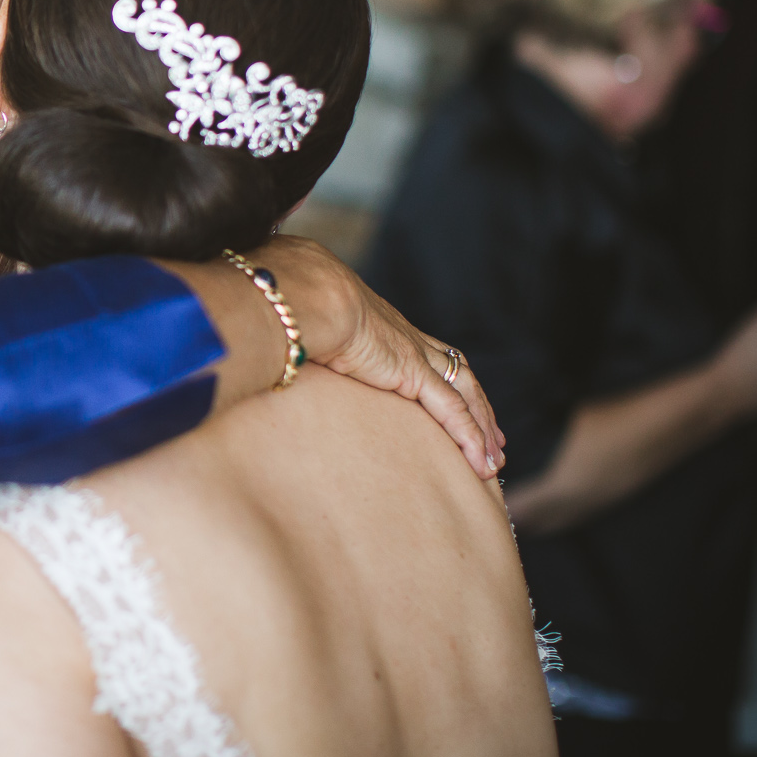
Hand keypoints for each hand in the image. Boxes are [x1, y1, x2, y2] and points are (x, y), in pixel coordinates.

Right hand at [255, 235, 506, 479]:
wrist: (299, 293)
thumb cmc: (285, 299)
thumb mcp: (292, 319)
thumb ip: (290, 332)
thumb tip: (262, 337)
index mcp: (377, 323)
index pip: (422, 351)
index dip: (443, 374)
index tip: (454, 397)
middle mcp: (402, 336)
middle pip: (455, 371)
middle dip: (476, 404)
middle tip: (492, 435)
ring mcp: (411, 353)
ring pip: (464, 392)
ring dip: (483, 425)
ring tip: (494, 459)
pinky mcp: (411, 373)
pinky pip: (452, 411)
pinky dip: (471, 437)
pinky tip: (482, 463)